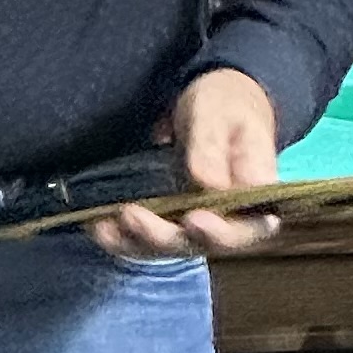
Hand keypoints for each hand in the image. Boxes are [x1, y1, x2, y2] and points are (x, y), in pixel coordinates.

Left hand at [96, 67, 280, 258]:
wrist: (213, 105)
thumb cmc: (225, 105)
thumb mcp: (219, 114)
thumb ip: (213, 147)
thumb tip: (210, 184)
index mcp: (254, 193)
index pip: (247, 228)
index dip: (221, 233)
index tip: (195, 220)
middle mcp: (228, 218)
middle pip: (199, 243)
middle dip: (163, 235)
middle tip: (132, 214)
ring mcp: (197, 224)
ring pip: (168, 247)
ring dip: (135, 242)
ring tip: (104, 226)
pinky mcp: (171, 221)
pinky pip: (147, 239)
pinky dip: (122, 238)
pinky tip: (98, 227)